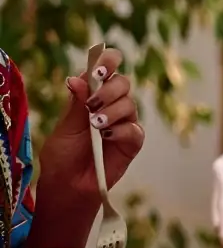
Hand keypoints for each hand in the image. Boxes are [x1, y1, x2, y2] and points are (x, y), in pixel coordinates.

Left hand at [38, 48, 144, 195]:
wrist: (69, 185)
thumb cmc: (63, 156)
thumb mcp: (65, 127)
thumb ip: (75, 104)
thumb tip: (77, 77)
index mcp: (93, 95)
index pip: (107, 68)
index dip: (108, 62)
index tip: (99, 70)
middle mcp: (112, 104)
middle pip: (123, 82)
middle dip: (108, 90)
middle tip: (92, 104)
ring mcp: (124, 122)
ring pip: (130, 104)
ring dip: (112, 112)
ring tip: (95, 126)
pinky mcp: (133, 141)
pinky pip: (134, 129)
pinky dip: (121, 130)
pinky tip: (107, 138)